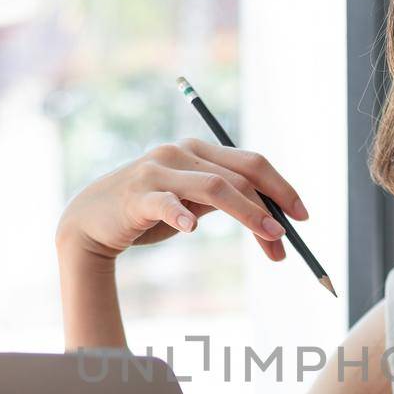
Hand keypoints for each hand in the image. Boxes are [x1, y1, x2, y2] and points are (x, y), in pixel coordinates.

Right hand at [55, 137, 307, 262]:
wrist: (91, 221)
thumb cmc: (147, 213)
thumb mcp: (191, 202)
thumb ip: (224, 200)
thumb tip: (271, 216)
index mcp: (199, 151)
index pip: (251, 163)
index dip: (281, 188)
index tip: (302, 217)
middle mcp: (181, 153)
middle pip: (240, 175)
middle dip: (270, 210)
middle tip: (285, 242)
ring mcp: (158, 171)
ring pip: (215, 187)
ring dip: (248, 214)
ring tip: (269, 238)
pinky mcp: (137, 195)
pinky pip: (165, 202)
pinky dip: (180, 213)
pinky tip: (192, 228)